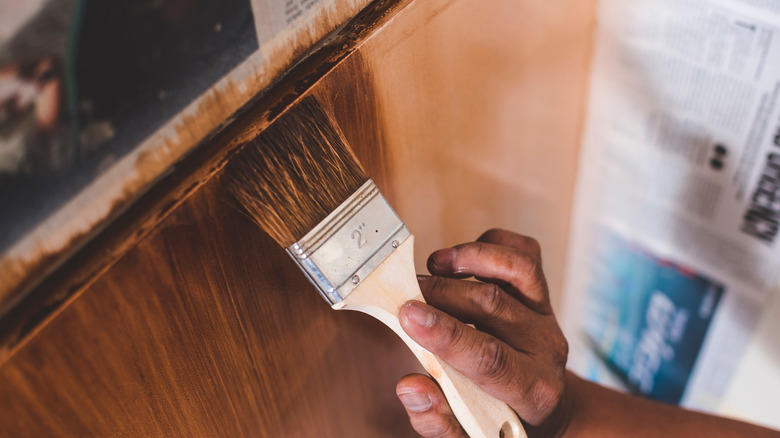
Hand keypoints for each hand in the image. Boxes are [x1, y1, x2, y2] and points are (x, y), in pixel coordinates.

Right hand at [395, 229, 569, 436]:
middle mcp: (545, 348)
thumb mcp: (466, 435)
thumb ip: (436, 419)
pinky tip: (460, 260)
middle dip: (440, 295)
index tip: (408, 314)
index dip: (446, 333)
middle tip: (403, 295)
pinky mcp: (541, 291)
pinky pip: (525, 252)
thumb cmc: (497, 419)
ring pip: (518, 269)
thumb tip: (409, 387)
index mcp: (531, 389)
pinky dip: (492, 244)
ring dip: (470, 258)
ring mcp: (546, 315)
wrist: (542, 407)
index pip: (489, 356)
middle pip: (492, 306)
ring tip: (433, 266)